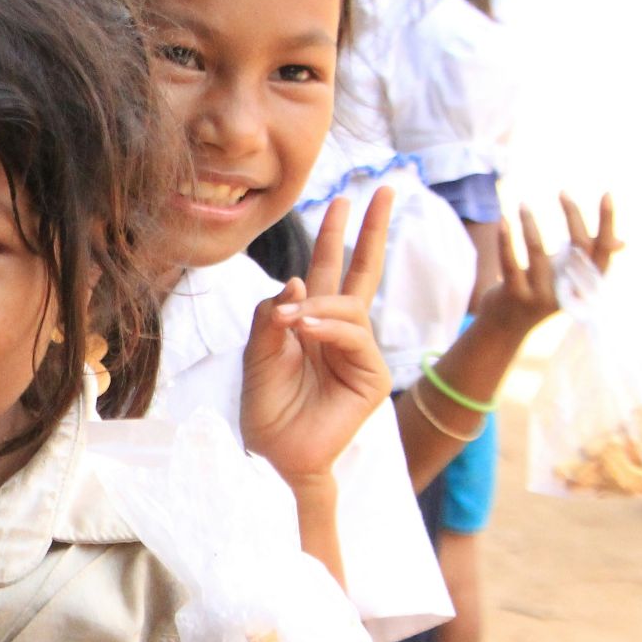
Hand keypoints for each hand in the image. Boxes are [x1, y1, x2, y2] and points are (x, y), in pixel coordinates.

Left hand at [239, 189, 393, 485]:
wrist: (272, 451)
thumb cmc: (265, 406)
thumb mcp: (257, 351)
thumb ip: (273, 314)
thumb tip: (299, 280)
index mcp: (312, 321)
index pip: (329, 270)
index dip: (335, 235)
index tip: (343, 200)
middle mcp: (339, 331)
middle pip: (362, 271)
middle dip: (372, 230)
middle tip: (384, 190)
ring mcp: (359, 352)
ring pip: (350, 308)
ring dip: (320, 309)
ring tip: (292, 324)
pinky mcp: (371, 376)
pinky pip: (355, 337)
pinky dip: (330, 330)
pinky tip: (307, 331)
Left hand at [474, 192, 621, 338]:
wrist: (504, 330)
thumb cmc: (540, 295)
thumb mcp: (566, 278)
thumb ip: (586, 260)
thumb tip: (620, 242)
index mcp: (584, 285)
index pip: (603, 251)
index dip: (607, 224)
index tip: (607, 194)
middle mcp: (567, 292)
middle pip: (577, 249)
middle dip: (573, 217)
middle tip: (563, 192)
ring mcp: (540, 296)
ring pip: (538, 252)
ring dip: (530, 224)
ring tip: (522, 204)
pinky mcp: (513, 296)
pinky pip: (510, 263)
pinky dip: (506, 240)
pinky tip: (504, 221)